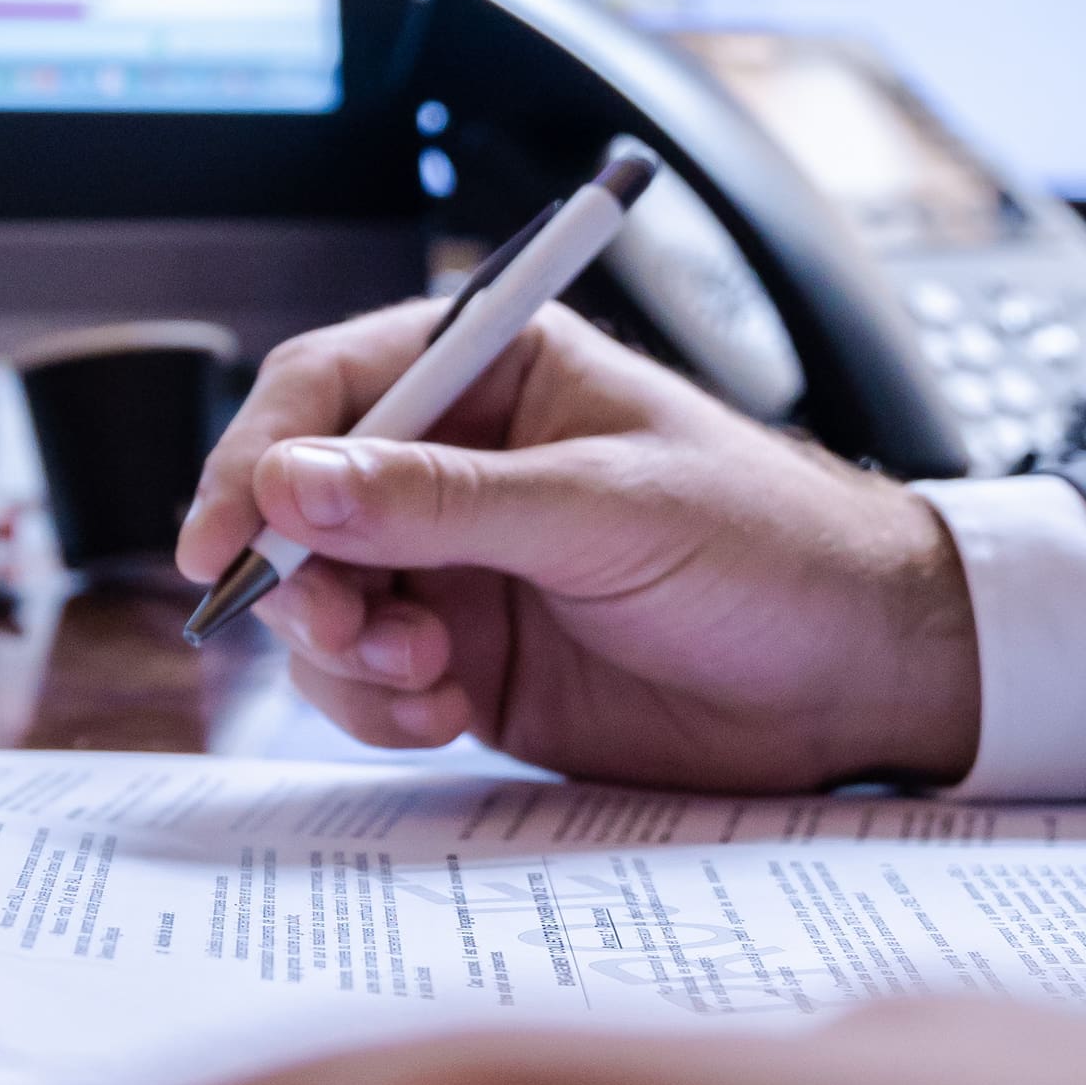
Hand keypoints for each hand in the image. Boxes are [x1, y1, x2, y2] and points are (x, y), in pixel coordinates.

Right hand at [177, 298, 975, 789]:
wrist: (856, 674)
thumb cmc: (768, 546)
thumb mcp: (602, 508)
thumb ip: (444, 501)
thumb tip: (297, 484)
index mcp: (496, 373)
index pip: (332, 386)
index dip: (261, 455)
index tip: (229, 534)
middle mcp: (459, 464)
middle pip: (302, 504)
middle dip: (298, 573)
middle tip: (340, 624)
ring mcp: (458, 566)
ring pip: (322, 601)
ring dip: (343, 649)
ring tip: (425, 674)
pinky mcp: (469, 660)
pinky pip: (368, 680)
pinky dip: (379, 706)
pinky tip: (446, 711)